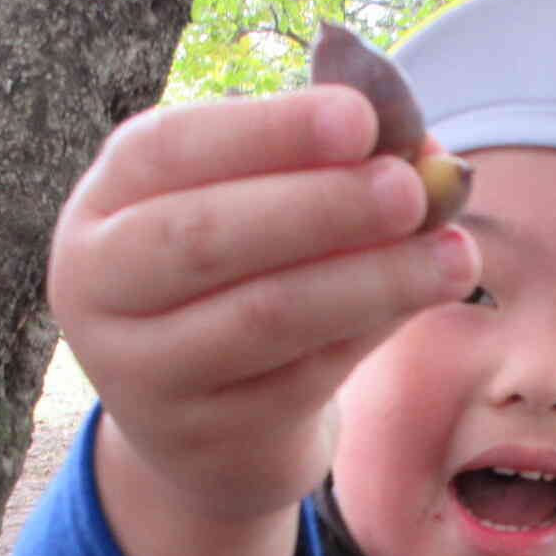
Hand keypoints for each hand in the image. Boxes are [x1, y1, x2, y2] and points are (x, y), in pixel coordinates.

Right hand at [47, 88, 477, 524]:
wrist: (205, 434)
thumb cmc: (235, 287)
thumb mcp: (251, 214)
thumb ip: (317, 172)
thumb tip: (419, 144)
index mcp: (105, 205)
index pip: (169, 150)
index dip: (267, 131)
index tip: (360, 118)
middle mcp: (100, 287)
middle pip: (205, 237)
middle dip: (321, 206)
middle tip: (413, 188)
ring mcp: (143, 373)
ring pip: (266, 316)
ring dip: (372, 279)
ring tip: (454, 255)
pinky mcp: (205, 437)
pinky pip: (303, 377)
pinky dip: (371, 330)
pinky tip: (424, 295)